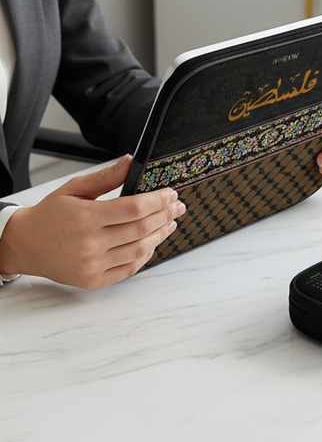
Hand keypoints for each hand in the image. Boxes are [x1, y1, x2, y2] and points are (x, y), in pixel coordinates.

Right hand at [0, 155, 185, 288]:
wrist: (25, 245)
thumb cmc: (49, 215)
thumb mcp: (73, 188)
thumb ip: (105, 177)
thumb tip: (131, 161)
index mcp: (85, 217)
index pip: (134, 208)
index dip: (158, 200)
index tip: (170, 193)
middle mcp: (90, 244)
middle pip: (141, 229)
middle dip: (165, 215)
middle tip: (177, 206)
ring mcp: (92, 265)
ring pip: (139, 250)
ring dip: (160, 235)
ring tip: (170, 223)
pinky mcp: (94, 280)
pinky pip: (129, 268)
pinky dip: (145, 255)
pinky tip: (152, 242)